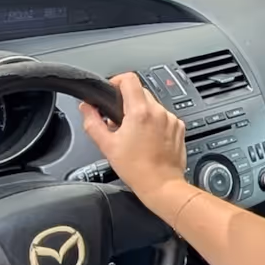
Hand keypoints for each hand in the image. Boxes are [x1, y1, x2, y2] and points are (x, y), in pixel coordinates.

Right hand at [83, 72, 186, 205]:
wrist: (162, 185)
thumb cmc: (137, 169)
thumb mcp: (107, 146)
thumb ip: (92, 123)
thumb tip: (86, 108)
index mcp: (140, 112)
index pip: (129, 79)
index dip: (117, 81)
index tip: (112, 92)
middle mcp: (159, 112)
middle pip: (140, 92)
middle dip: (127, 103)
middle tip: (119, 122)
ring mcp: (171, 119)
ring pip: (152, 106)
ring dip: (142, 114)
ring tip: (135, 135)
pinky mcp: (179, 128)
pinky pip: (164, 117)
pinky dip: (155, 123)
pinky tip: (149, 140)